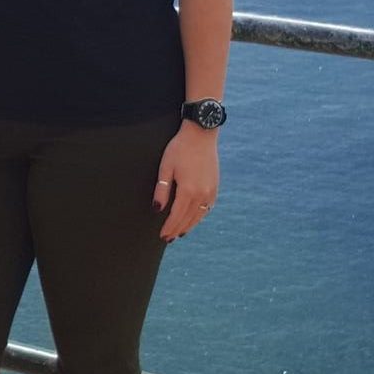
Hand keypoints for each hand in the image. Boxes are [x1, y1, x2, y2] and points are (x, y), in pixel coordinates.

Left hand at [152, 122, 219, 241]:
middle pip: (188, 219)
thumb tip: (157, 209)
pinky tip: (193, 219)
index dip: (169, 227)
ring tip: (179, 233)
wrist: (201, 134)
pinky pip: (207, 208)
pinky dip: (199, 217)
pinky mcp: (215, 187)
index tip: (162, 236)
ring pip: (199, 216)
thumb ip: (162, 189)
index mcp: (188, 190)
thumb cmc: (180, 148)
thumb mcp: (166, 167)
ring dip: (189, 226)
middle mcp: (202, 194)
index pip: (177, 216)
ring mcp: (211, 191)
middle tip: (168, 238)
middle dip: (177, 229)